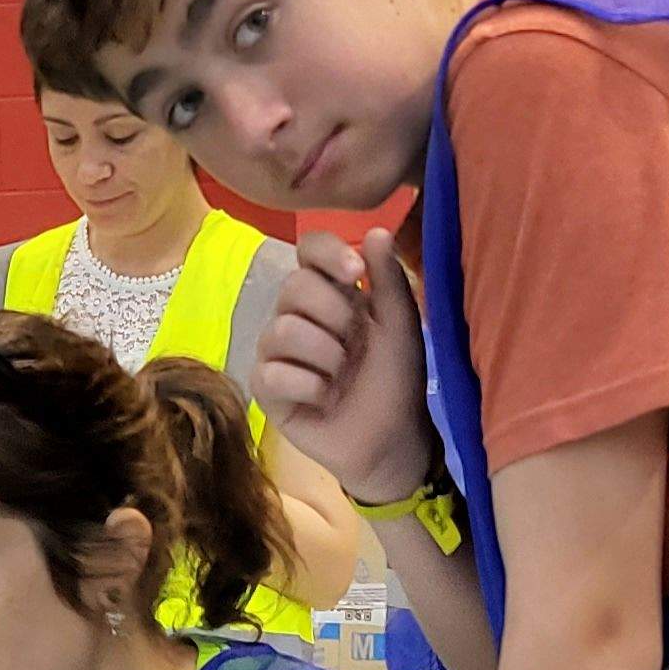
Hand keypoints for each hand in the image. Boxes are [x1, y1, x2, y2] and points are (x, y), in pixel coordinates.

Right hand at [254, 229, 434, 506]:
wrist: (392, 439)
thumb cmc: (396, 379)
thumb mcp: (401, 325)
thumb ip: (389, 278)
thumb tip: (376, 230)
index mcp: (332, 293)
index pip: (309, 249)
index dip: (326, 253)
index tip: (356, 273)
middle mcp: (298, 315)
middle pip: (293, 287)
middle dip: (335, 317)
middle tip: (356, 346)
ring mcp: (277, 352)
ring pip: (282, 330)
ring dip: (326, 357)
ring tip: (343, 377)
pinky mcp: (266, 388)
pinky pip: (271, 371)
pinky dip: (307, 386)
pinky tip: (324, 399)